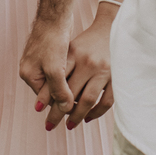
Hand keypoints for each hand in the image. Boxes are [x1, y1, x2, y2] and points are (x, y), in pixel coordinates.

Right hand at [19, 15, 73, 128]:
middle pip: (51, 91)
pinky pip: (60, 70)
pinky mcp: (50, 53)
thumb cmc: (52, 40)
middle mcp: (32, 70)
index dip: (62, 105)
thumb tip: (64, 109)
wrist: (55, 14)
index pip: (46, 99)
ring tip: (85, 91)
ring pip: (57, 81)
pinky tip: (82, 75)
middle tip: (84, 104)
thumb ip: (58, 90)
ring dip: (69, 86)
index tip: (79, 110)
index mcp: (29, 75)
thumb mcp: (55, 68)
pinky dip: (70, 74)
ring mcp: (41, 61)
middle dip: (65, 96)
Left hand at [53, 13, 116, 130]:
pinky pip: (105, 102)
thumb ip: (60, 69)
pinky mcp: (116, 77)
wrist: (112, 29)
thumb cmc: (87, 43)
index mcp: (74, 54)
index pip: (58, 79)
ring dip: (76, 116)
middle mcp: (88, 63)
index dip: (47, 96)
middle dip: (58, 113)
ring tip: (69, 125)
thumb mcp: (70, 49)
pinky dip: (96, 113)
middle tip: (49, 125)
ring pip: (87, 101)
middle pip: (70, 94)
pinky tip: (88, 117)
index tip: (39, 110)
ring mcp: (103, 71)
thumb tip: (44, 96)